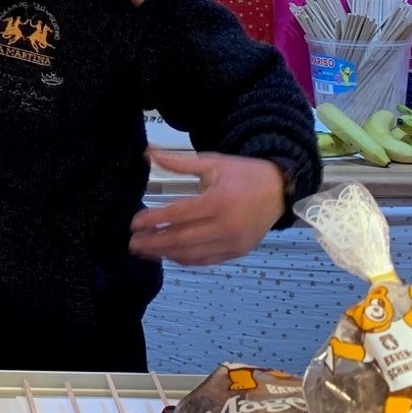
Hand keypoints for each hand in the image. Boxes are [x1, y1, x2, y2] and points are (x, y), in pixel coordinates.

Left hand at [129, 148, 286, 264]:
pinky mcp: (237, 252)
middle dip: (153, 242)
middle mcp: (226, 226)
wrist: (279, 189)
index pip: (177, 215)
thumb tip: (147, 153)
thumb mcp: (212, 162)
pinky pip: (206, 259)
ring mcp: (233, 242)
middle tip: (132, 243)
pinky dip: (185, 259)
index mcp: (218, 201)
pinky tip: (169, 255)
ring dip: (165, 254)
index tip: (133, 223)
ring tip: (145, 251)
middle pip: (181, 239)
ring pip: (192, 254)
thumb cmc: (244, 174)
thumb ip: (178, 161)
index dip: (153, 220)